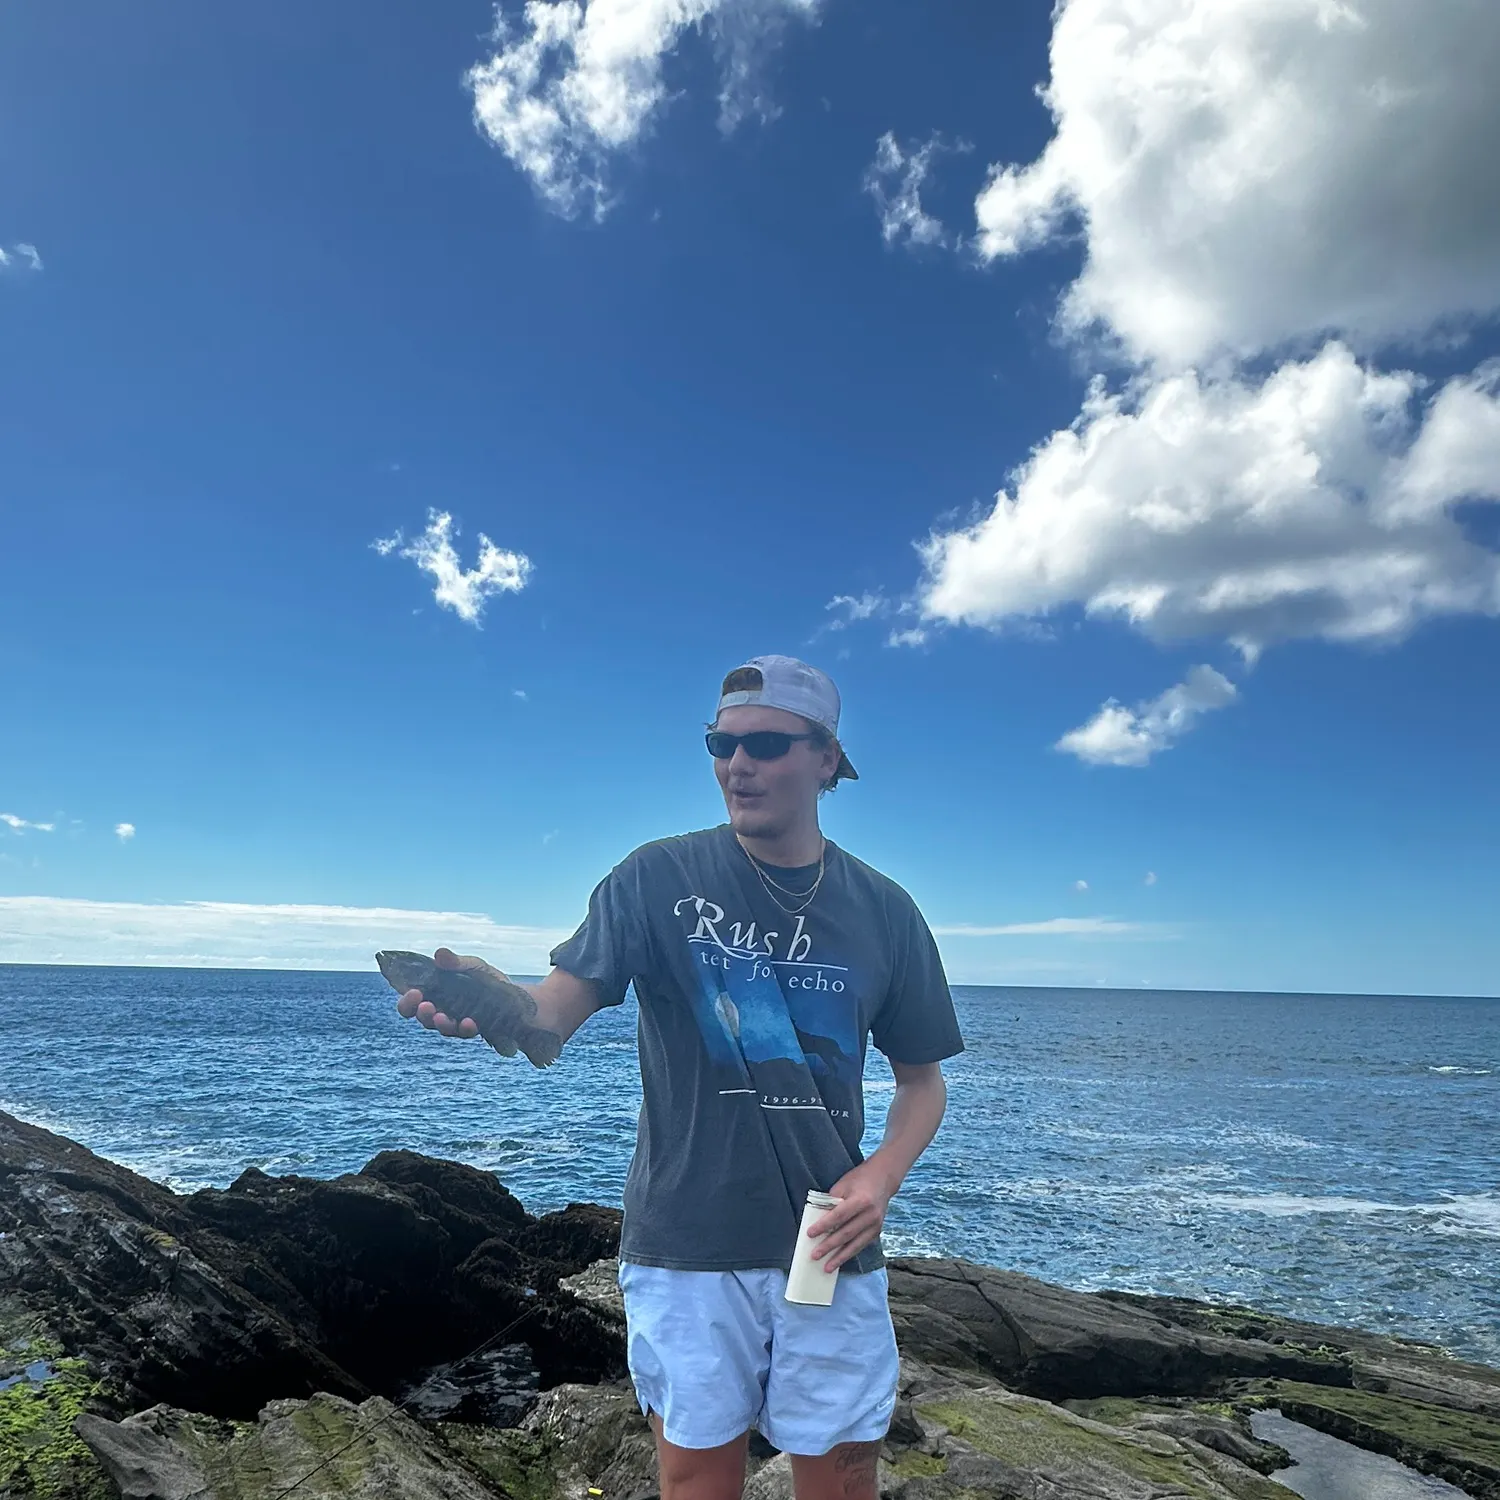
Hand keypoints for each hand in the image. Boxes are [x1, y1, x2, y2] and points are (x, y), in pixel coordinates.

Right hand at [394, 948, 512, 1039]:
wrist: (515, 995)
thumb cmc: (486, 979)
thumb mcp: (473, 966)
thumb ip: (456, 962)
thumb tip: (439, 954)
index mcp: (435, 994)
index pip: (412, 1002)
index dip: (407, 1002)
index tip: (414, 993)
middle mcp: (441, 1010)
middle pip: (422, 1017)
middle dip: (421, 1014)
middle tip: (426, 1007)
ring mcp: (456, 1022)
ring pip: (442, 1028)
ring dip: (441, 1024)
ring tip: (443, 1017)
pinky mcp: (473, 1030)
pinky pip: (465, 1033)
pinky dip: (465, 1028)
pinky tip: (469, 1022)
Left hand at [809, 1158, 897, 1271]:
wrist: (883, 1179)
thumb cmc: (859, 1180)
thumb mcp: (843, 1185)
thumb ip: (832, 1202)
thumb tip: (817, 1219)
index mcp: (861, 1200)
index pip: (839, 1216)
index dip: (824, 1226)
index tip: (810, 1233)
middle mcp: (870, 1214)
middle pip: (846, 1233)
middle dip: (829, 1246)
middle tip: (814, 1255)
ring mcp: (876, 1224)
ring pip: (854, 1244)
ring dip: (839, 1257)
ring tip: (826, 1267)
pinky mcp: (877, 1231)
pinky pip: (861, 1245)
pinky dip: (849, 1254)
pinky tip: (839, 1261)